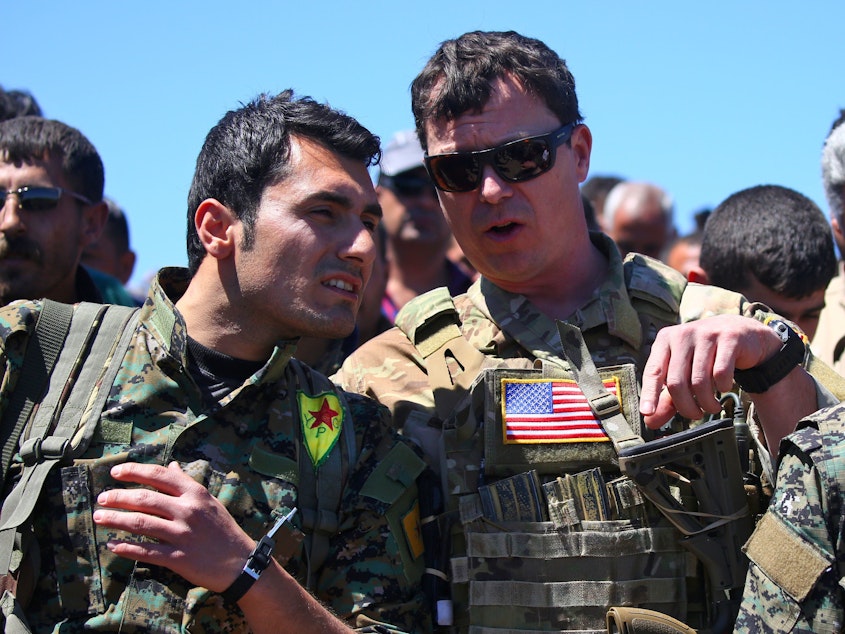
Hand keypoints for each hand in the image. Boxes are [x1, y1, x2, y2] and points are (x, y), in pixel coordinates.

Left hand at [93, 461, 253, 591]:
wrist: (239, 562)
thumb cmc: (222, 529)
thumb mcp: (208, 501)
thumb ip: (186, 484)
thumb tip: (171, 465)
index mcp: (195, 493)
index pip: (159, 475)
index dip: (134, 472)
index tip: (115, 473)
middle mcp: (188, 511)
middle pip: (145, 499)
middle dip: (118, 497)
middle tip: (102, 498)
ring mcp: (182, 534)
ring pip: (141, 523)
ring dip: (116, 519)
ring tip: (99, 517)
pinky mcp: (178, 557)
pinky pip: (146, 551)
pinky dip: (126, 548)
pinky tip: (112, 545)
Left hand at [639, 315, 782, 428]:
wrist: (741, 332)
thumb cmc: (705, 355)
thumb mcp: (683, 372)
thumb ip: (667, 398)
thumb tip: (651, 422)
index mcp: (665, 340)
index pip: (653, 371)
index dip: (649, 394)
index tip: (647, 412)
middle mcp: (682, 335)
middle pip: (676, 381)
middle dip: (686, 406)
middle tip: (695, 415)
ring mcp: (706, 334)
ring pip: (699, 380)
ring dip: (706, 402)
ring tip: (711, 407)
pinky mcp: (729, 338)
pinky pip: (721, 373)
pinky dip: (722, 387)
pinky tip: (723, 388)